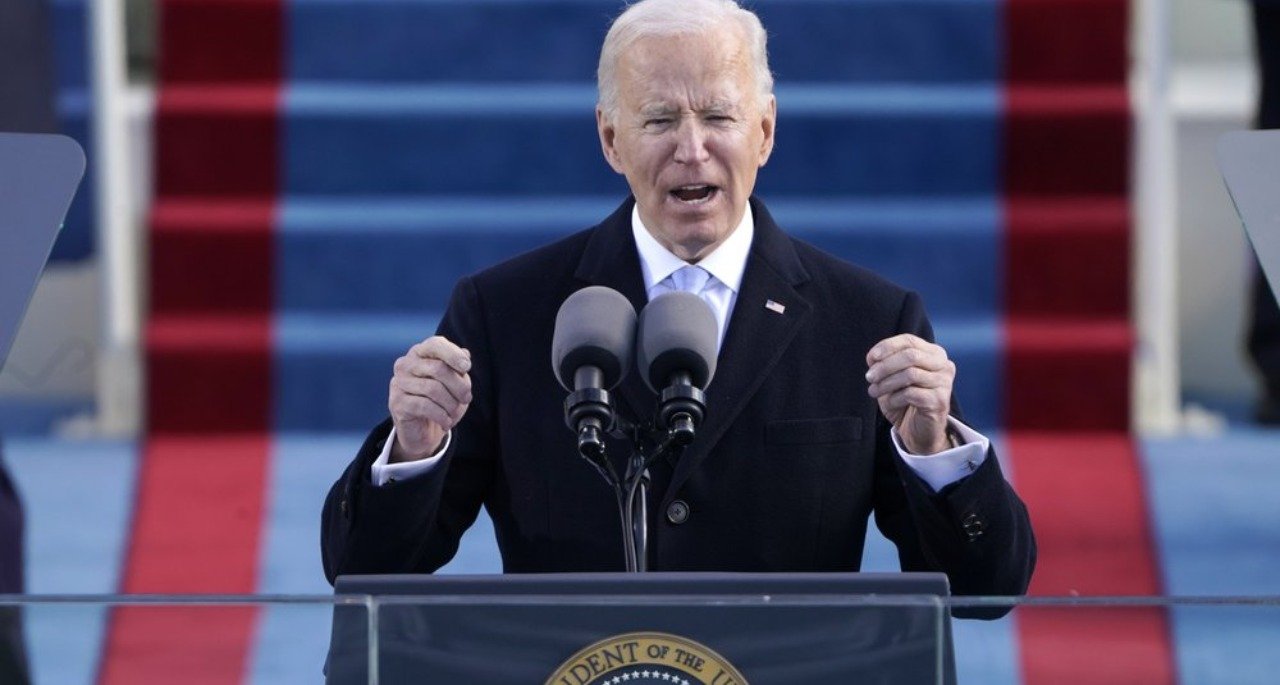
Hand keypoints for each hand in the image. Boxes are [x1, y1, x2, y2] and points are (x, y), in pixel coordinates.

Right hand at [388, 336, 472, 461]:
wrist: (424, 431)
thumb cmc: (441, 401)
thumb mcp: (455, 383)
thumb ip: (458, 367)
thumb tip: (465, 354)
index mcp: (419, 353)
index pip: (435, 344)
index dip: (453, 354)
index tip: (467, 368)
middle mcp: (405, 364)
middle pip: (438, 368)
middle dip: (459, 386)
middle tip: (466, 398)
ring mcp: (398, 383)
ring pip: (433, 389)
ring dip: (451, 404)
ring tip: (454, 412)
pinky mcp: (397, 402)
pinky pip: (425, 406)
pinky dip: (441, 416)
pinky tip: (446, 422)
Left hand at [865, 334, 954, 454]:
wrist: (918, 431)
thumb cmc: (905, 401)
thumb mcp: (893, 377)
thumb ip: (885, 363)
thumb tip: (873, 357)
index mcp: (934, 354)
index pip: (909, 340)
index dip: (887, 346)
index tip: (870, 358)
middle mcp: (944, 365)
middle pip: (910, 355)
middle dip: (885, 366)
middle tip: (869, 377)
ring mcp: (944, 383)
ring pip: (910, 374)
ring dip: (886, 383)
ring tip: (874, 391)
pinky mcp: (940, 401)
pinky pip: (911, 394)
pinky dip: (895, 398)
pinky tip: (890, 403)